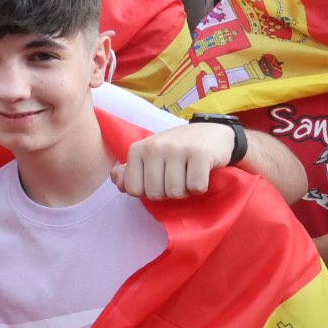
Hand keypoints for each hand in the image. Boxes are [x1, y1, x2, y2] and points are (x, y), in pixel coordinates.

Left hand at [112, 122, 231, 199]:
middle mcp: (154, 147)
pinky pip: (196, 187)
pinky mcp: (199, 154)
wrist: (211, 133)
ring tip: (188, 175)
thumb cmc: (175, 150)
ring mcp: (176, 149)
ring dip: (185, 191)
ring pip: (175, 193)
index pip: (133, 190)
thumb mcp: (149, 157)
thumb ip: (130, 172)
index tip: (159, 179)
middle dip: (168, 193)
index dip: (148, 191)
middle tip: (177, 177)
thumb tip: (117, 182)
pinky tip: (201, 174)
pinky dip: (200, 187)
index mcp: (137, 149)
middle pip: (155, 194)